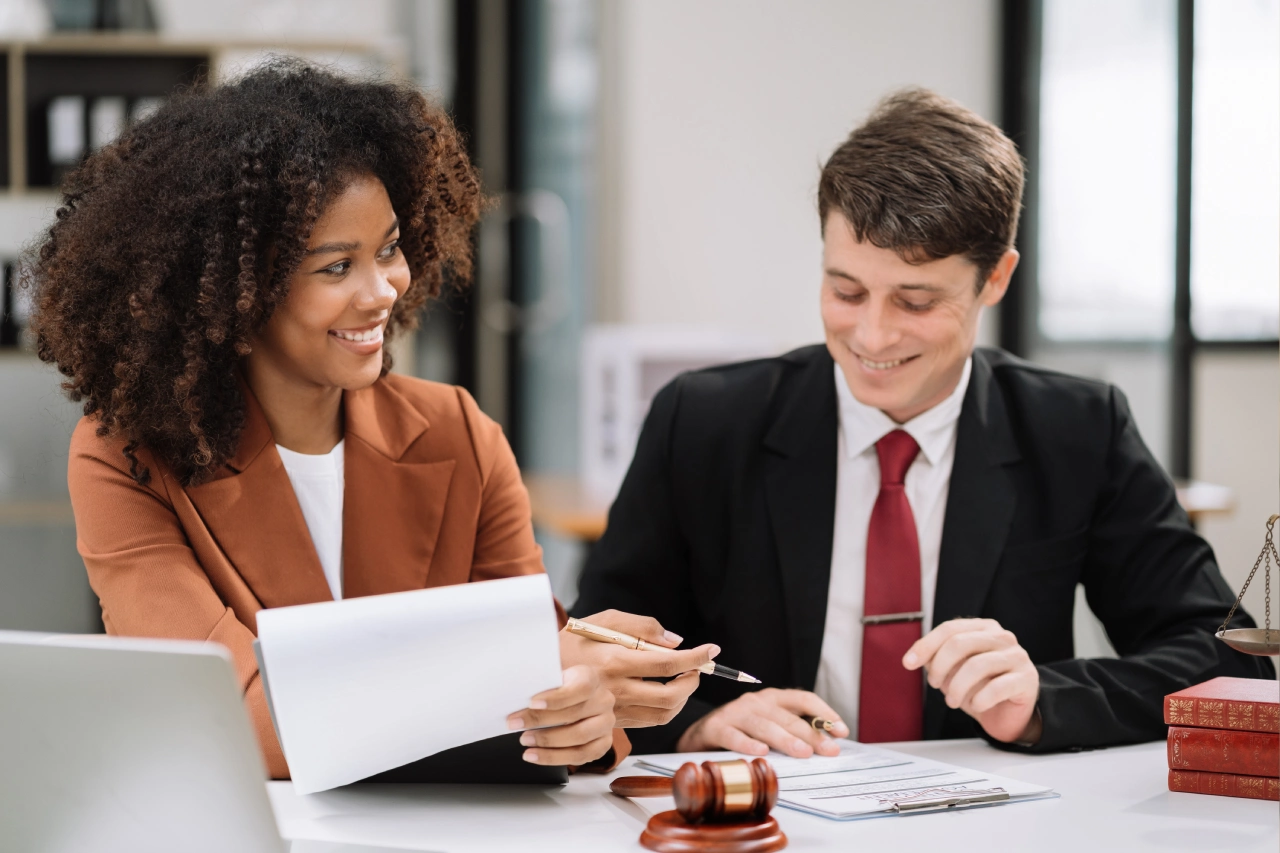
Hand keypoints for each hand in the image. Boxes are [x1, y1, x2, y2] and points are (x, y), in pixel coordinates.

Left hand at [507, 664, 615, 765]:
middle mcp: (603, 701)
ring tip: (526, 742)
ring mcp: (606, 724)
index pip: (580, 687)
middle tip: (516, 724)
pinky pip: (581, 756)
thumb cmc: (561, 689)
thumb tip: (517, 696)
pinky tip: (537, 756)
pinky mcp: (603, 744)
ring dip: (548, 743)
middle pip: (574, 714)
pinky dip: (555, 758)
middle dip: (541, 721)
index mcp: (591, 679)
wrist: (579, 700)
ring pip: (579, 738)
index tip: (532, 703)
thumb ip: (542, 686)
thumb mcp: (553, 679)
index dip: (556, 697)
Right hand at [560, 610, 719, 726]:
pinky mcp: (612, 721)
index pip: (667, 663)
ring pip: (664, 714)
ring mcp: (614, 708)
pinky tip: (667, 693)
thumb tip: (675, 641)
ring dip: (683, 698)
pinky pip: (649, 722)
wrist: (539, 671)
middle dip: (693, 681)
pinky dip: (667, 709)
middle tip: (698, 668)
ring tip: (685, 680)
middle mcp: (615, 688)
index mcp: (614, 660)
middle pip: (670, 695)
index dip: (695, 658)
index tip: (712, 650)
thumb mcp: (602, 620)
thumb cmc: (572, 640)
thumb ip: (641, 626)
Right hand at [675, 688, 849, 757]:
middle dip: (811, 734)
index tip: (842, 731)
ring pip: (765, 725)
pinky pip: (734, 736)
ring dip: (786, 739)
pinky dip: (748, 744)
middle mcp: (756, 702)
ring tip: (803, 753)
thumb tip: (827, 745)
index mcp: (773, 699)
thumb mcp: (768, 726)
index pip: (803, 699)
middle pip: (788, 716)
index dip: (825, 713)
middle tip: (828, 750)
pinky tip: (761, 753)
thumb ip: (792, 731)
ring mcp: (736, 712)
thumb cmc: (740, 731)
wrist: (699, 734)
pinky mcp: (717, 726)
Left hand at [903, 618, 1041, 744]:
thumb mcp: (953, 670)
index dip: (925, 645)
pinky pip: (996, 687)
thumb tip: (914, 658)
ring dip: (957, 688)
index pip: (949, 629)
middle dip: (940, 667)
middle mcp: (1002, 637)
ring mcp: (1017, 656)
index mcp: (983, 628)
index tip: (908, 663)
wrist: (1009, 713)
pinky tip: (976, 706)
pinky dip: (979, 700)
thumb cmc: (979, 687)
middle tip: (936, 685)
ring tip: (952, 701)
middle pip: (960, 643)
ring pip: (976, 666)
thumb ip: (937, 659)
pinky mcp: (1027, 679)